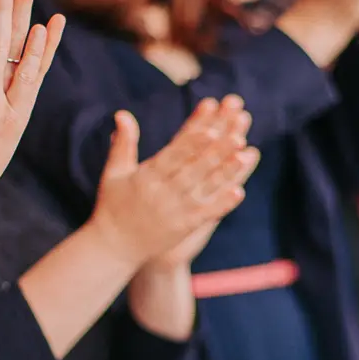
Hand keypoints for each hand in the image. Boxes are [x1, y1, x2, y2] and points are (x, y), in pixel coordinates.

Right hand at [88, 97, 257, 266]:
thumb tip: (122, 113)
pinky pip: (206, 214)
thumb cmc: (113, 205)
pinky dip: (222, 204)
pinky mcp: (183, 227)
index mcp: (146, 176)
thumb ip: (123, 143)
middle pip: (194, 169)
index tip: (211, 128)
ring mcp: (174, 211)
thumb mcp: (114, 172)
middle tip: (237, 135)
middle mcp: (162, 193)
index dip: (193, 142)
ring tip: (245, 156)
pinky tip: (240, 192)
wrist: (114, 247)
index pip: (173, 155)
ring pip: (203, 188)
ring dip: (225, 173)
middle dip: (216, 152)